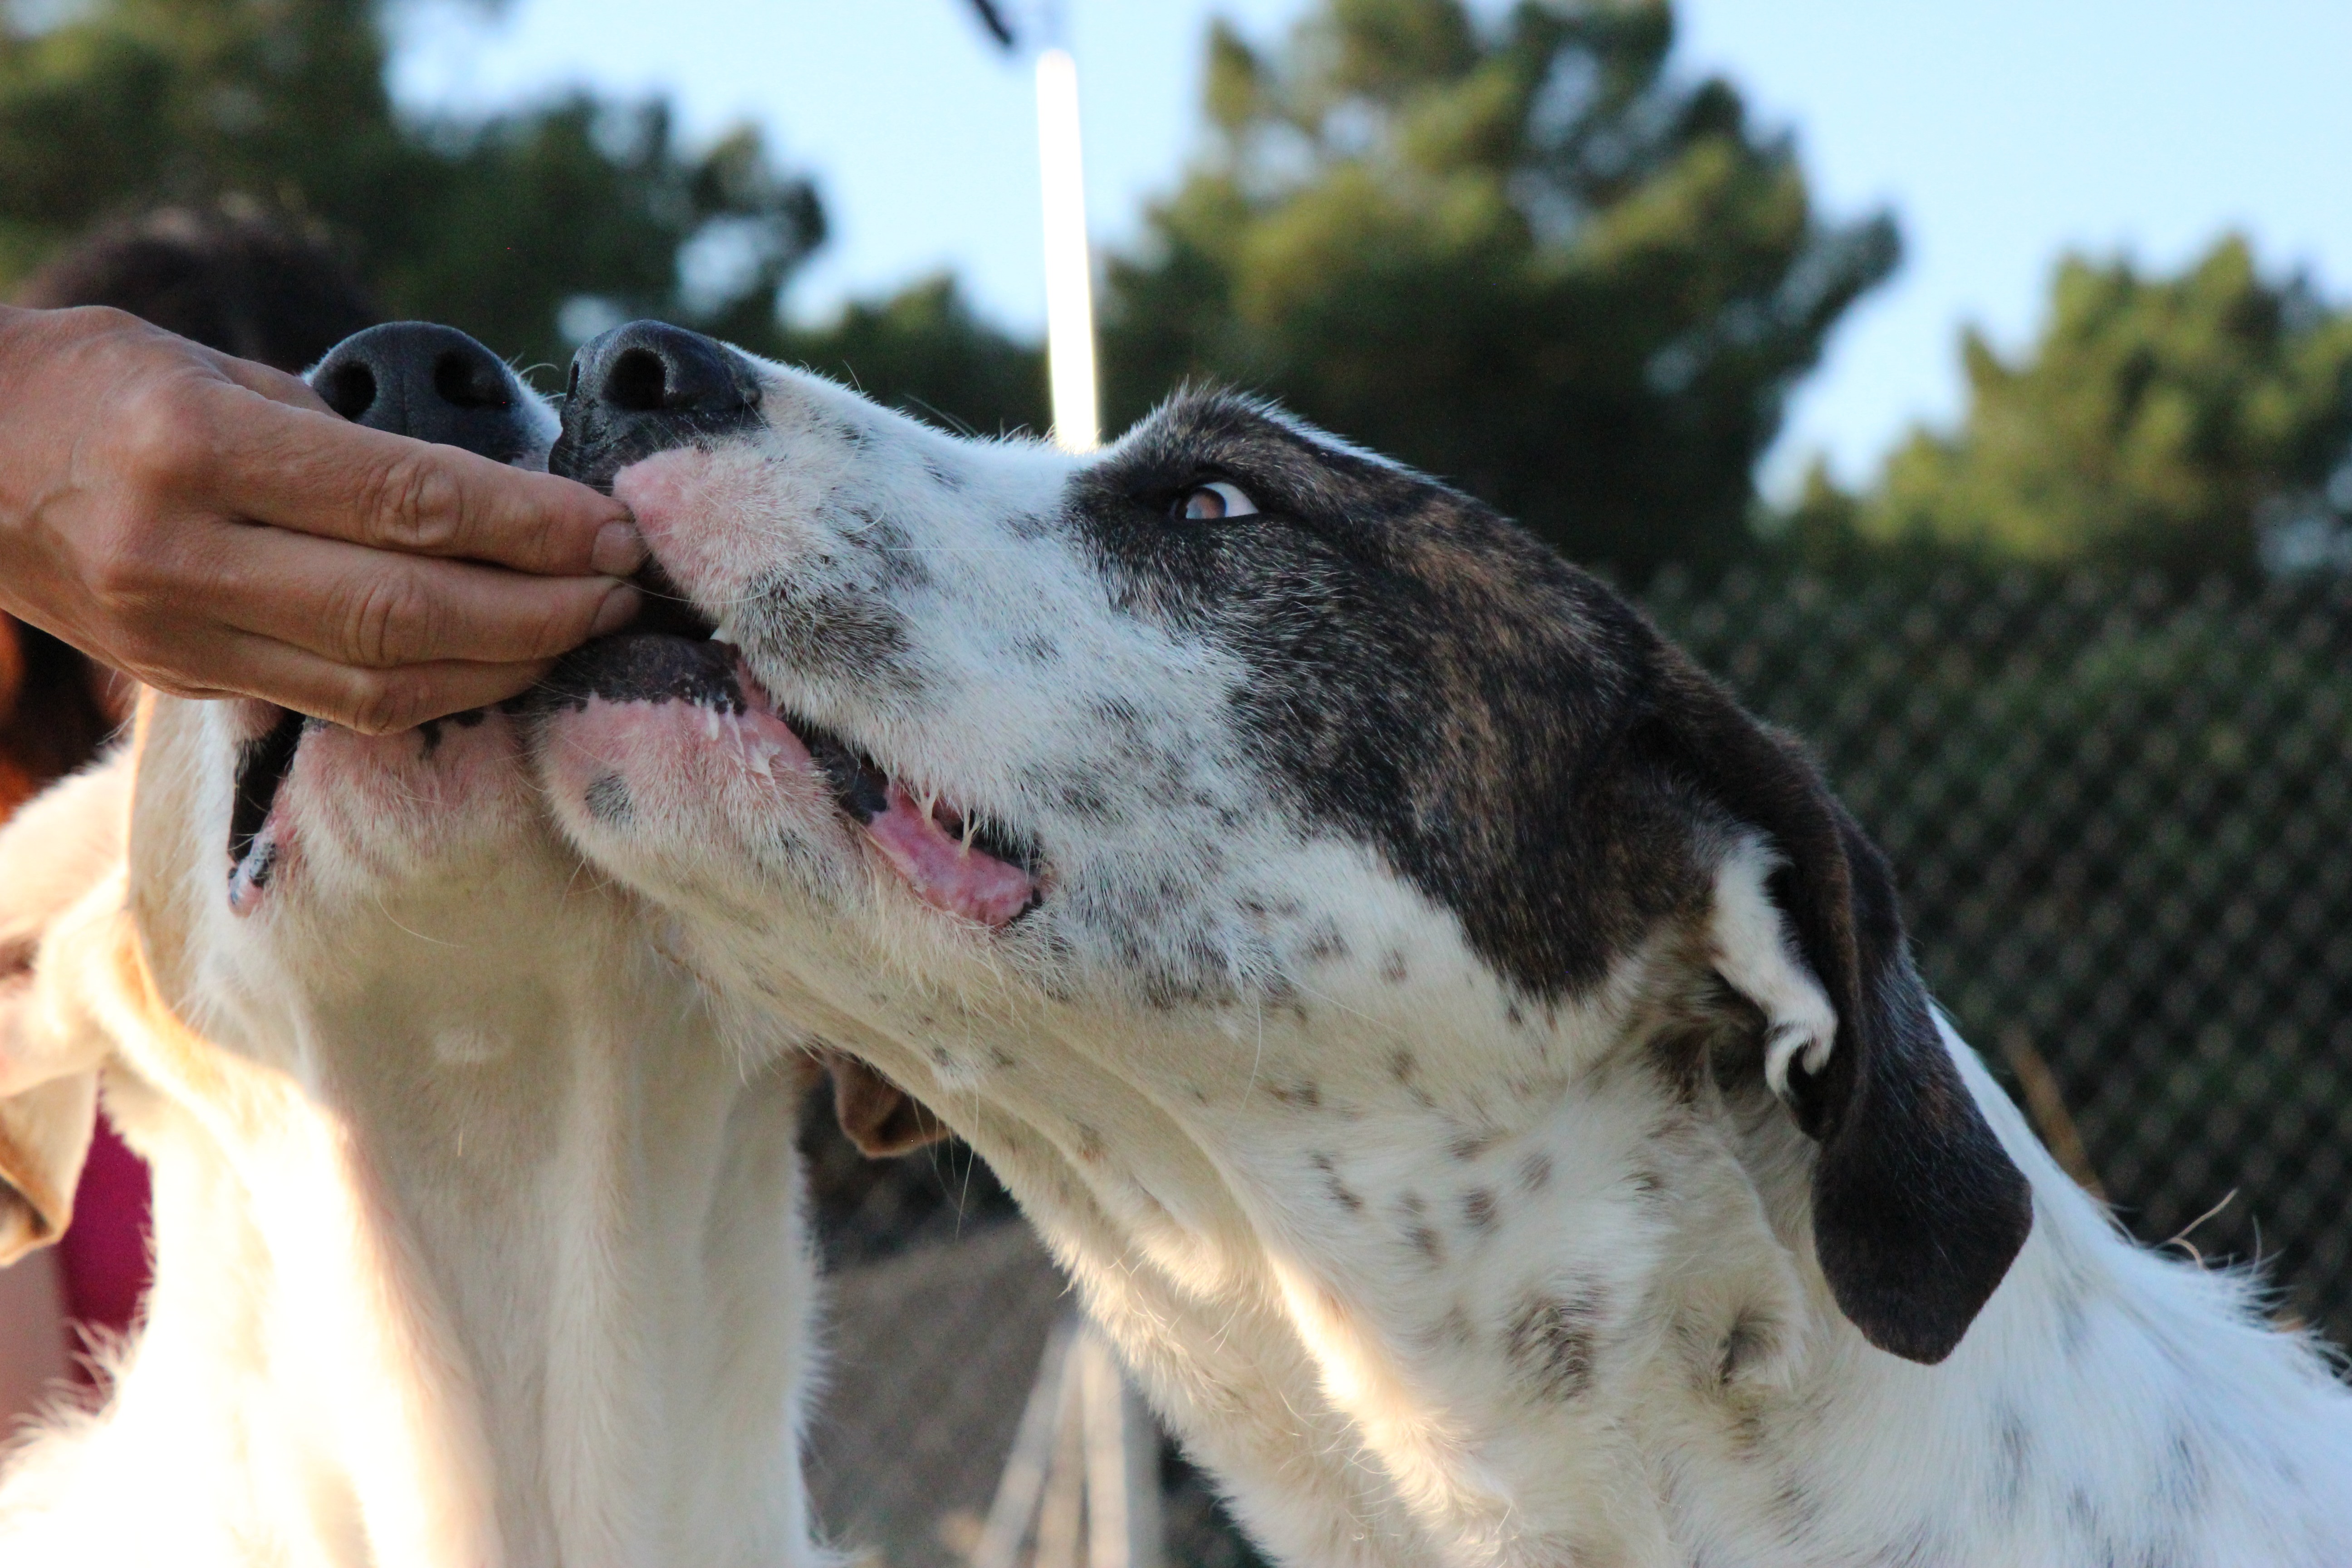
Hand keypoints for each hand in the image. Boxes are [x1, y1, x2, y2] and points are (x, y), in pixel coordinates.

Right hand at [0, 305, 642, 732]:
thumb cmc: (88, 384)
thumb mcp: (207, 368)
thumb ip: (336, 437)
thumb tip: (481, 489)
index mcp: (197, 448)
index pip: (407, 502)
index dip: (530, 526)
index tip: (612, 529)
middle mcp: (185, 554)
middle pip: (409, 611)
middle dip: (540, 610)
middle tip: (622, 592)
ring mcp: (180, 633)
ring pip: (383, 683)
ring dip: (506, 665)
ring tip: (583, 632)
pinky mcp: (182, 680)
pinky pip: (337, 703)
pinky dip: (437, 691)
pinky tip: (501, 665)